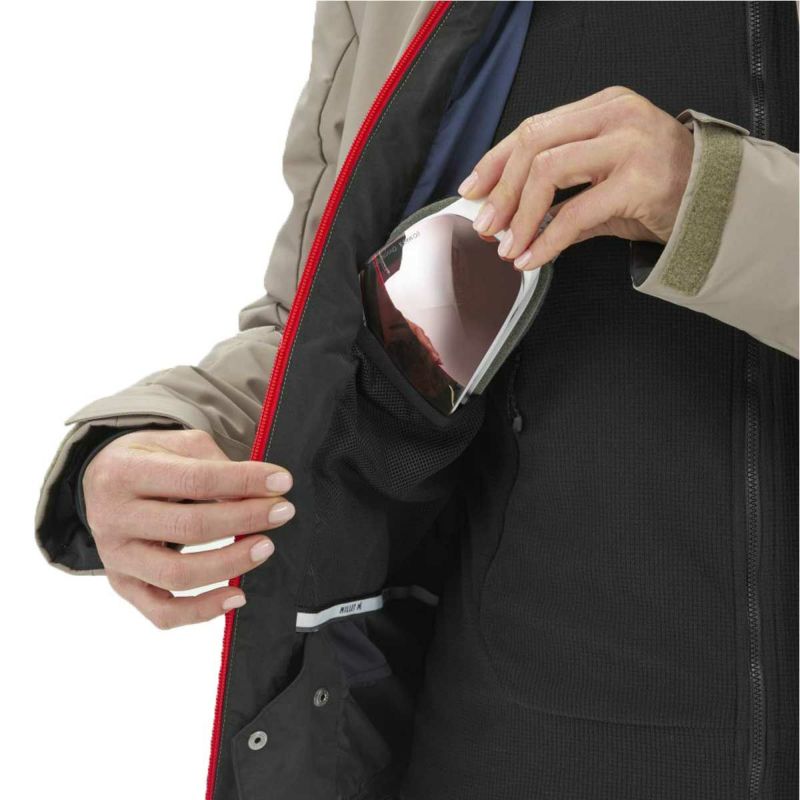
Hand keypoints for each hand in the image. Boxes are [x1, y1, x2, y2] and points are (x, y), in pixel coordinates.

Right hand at [83, 428, 294, 628]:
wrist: (101, 482)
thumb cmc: (149, 460)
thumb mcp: (176, 444)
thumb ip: (214, 464)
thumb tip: (258, 491)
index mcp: (125, 473)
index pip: (195, 479)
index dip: (243, 481)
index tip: (282, 481)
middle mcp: (114, 518)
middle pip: (189, 527)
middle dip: (245, 519)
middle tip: (282, 512)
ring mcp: (116, 558)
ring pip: (177, 574)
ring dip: (230, 563)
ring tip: (265, 547)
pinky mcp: (123, 586)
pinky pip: (163, 612)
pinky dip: (202, 611)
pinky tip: (236, 596)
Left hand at [457, 86, 693, 269]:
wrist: (717, 205)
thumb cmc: (658, 191)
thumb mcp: (602, 184)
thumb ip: (557, 196)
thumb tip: (507, 219)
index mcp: (602, 108)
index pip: (533, 128)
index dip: (495, 161)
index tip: (472, 190)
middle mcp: (614, 115)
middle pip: (533, 144)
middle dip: (501, 190)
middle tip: (486, 226)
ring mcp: (629, 144)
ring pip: (548, 170)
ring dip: (519, 214)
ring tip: (507, 246)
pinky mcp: (639, 180)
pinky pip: (576, 212)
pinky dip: (547, 239)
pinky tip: (533, 258)